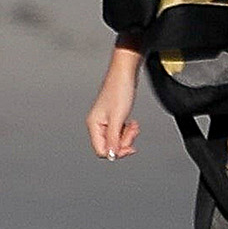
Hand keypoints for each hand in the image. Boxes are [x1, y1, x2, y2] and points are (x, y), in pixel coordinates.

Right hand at [86, 38, 141, 159]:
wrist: (125, 74)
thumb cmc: (120, 90)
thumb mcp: (118, 118)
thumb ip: (113, 138)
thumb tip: (111, 155)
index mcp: (93, 125)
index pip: (101, 150)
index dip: (116, 152)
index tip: (129, 147)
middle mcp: (97, 124)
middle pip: (109, 146)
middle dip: (124, 142)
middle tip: (132, 132)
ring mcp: (105, 121)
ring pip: (116, 139)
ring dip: (127, 135)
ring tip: (134, 125)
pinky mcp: (113, 117)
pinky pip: (119, 131)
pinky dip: (128, 130)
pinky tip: (132, 123)